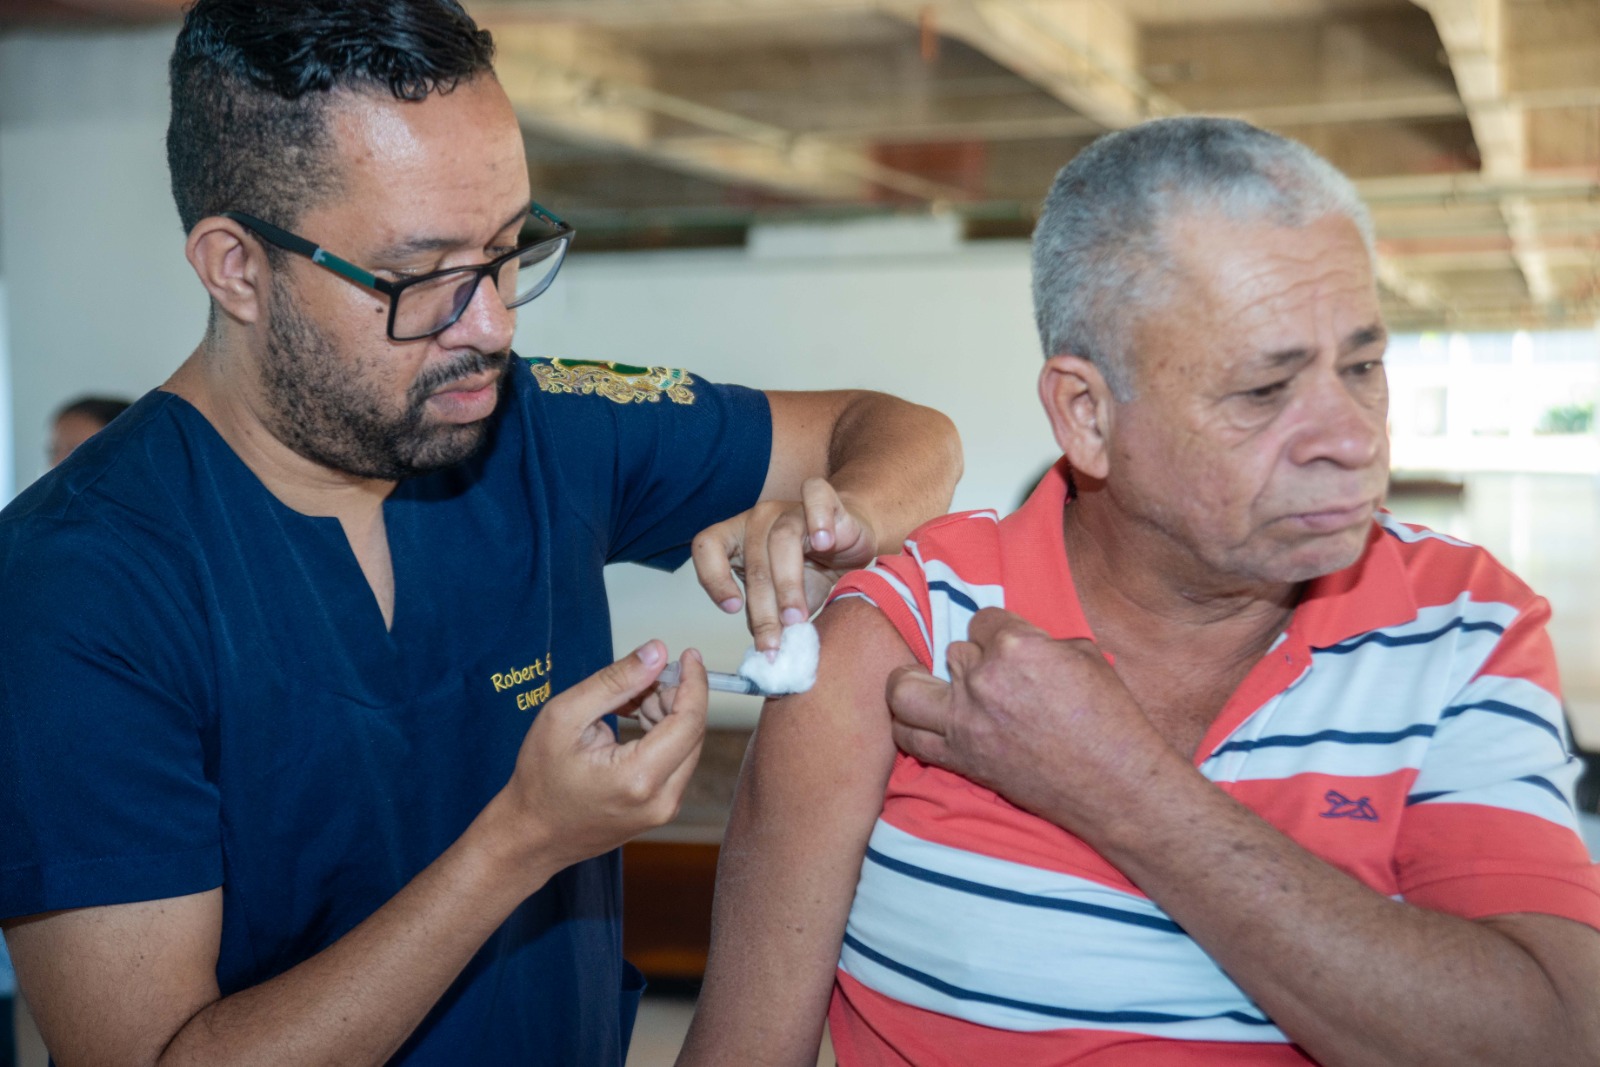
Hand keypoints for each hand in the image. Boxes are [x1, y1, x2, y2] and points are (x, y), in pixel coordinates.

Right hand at [495, 642, 706, 878]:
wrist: (531, 835)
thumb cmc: (540, 779)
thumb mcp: (565, 716)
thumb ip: (615, 681)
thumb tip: (657, 651)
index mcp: (638, 778)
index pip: (690, 721)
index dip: (694, 682)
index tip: (688, 655)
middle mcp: (661, 800)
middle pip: (692, 731)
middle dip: (673, 697)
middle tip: (637, 682)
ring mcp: (663, 810)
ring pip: (687, 746)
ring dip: (667, 715)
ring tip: (626, 705)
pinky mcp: (661, 811)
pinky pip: (676, 762)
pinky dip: (662, 736)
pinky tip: (633, 725)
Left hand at [691, 477, 878, 651]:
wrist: (851, 540)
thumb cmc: (813, 568)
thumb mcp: (784, 598)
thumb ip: (769, 616)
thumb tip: (764, 650)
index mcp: (737, 539)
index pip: (707, 546)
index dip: (713, 577)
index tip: (732, 608)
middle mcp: (758, 520)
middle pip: (753, 562)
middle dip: (764, 609)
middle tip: (773, 644)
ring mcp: (789, 507)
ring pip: (782, 540)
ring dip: (788, 585)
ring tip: (797, 618)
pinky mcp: (824, 497)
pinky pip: (815, 495)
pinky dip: (818, 518)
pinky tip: (823, 543)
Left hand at [885, 608, 1166, 828]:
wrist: (1114, 783)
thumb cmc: (1110, 717)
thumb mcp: (1084, 654)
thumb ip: (1039, 641)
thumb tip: (1019, 641)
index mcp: (1016, 646)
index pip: (981, 620)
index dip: (995, 633)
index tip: (1008, 649)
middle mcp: (983, 680)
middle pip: (951, 652)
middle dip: (969, 661)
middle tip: (987, 677)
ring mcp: (966, 722)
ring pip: (905, 690)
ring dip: (917, 684)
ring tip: (928, 687)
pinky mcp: (961, 758)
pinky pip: (909, 737)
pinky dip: (908, 725)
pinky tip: (920, 720)